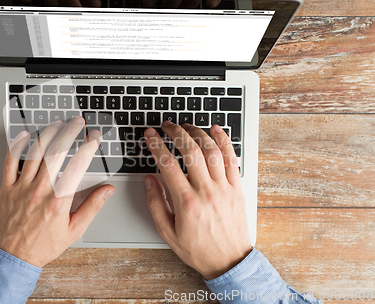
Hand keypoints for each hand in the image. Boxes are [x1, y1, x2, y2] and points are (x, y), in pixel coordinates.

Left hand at [0, 117, 114, 266]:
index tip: (94, 137)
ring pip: (35, 152)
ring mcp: (22, 187)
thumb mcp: (74, 230)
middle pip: (56, 152)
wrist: (14, 257)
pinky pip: (10, 161)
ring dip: (48, 134)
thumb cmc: (44, 245)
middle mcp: (40, 190)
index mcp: (59, 200)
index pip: (78, 165)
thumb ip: (92, 207)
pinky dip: (17, 146)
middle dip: (69, 132)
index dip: (88, 147)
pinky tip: (26, 135)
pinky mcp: (8, 188)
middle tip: (77, 122)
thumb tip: (107, 190)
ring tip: (58, 124)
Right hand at [144, 122, 250, 279]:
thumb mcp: (167, 232)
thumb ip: (155, 204)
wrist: (228, 261)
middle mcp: (206, 191)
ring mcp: (224, 188)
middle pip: (190, 151)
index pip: (167, 164)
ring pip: (211, 150)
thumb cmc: (198, 249)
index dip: (156, 145)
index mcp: (186, 202)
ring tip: (186, 126)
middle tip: (167, 125)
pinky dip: (224, 141)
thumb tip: (149, 180)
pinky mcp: (237, 187)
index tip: (150, 135)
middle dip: (176, 132)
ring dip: (198, 133)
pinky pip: (232, 158)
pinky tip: (215, 130)